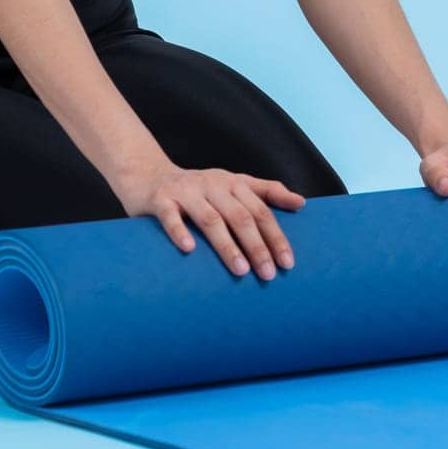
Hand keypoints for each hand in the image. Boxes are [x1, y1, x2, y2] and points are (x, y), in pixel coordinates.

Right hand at [118, 161, 304, 279]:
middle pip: (241, 216)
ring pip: (210, 219)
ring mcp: (186, 191)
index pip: (261, 210)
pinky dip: (180, 231)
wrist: (146, 174)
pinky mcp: (160, 199)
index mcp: (232, 183)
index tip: (288, 262)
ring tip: (240, 270)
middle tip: (268, 274)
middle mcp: (212, 184)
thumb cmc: (196, 188)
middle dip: (257, 245)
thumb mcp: (232, 184)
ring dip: (227, 245)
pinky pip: (171, 216)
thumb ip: (265, 191)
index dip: (276, 235)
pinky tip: (190, 250)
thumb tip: (301, 202)